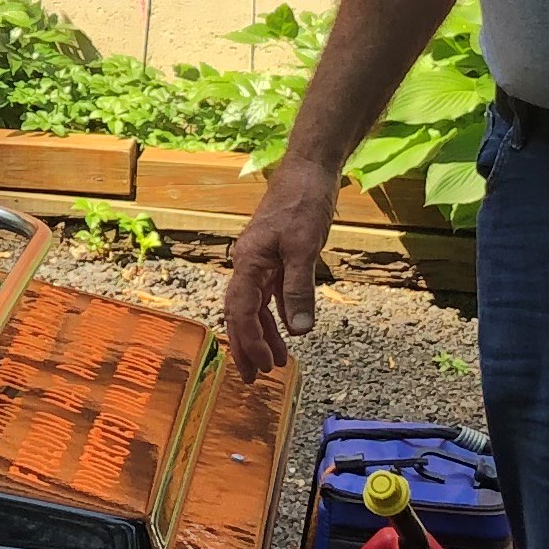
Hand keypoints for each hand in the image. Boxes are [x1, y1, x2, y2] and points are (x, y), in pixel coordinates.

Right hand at [220, 158, 340, 380]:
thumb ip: (300, 289)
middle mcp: (248, 264)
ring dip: (263, 334)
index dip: (250, 341)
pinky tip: (287, 330)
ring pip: (255, 306)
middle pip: (240, 313)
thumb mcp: (306, 246)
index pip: (241, 311)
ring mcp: (261, 261)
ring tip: (276, 363)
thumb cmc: (303, 202)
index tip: (265, 365)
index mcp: (248, 262)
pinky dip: (276, 315)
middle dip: (246, 346)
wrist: (309, 170)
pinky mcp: (276, 256)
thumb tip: (300, 331)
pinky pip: (270, 294)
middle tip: (253, 379)